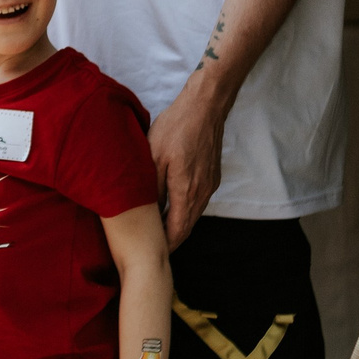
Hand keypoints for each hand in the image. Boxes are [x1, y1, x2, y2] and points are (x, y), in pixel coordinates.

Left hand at [150, 78, 227, 248]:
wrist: (205, 107)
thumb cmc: (176, 128)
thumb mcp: (153, 156)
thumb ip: (151, 187)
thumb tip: (145, 211)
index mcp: (186, 191)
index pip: (177, 231)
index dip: (164, 245)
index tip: (150, 252)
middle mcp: (202, 193)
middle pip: (187, 226)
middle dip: (170, 238)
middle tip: (151, 246)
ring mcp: (210, 185)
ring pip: (193, 214)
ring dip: (177, 224)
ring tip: (158, 229)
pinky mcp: (212, 176)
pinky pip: (198, 201)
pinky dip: (185, 209)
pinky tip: (171, 205)